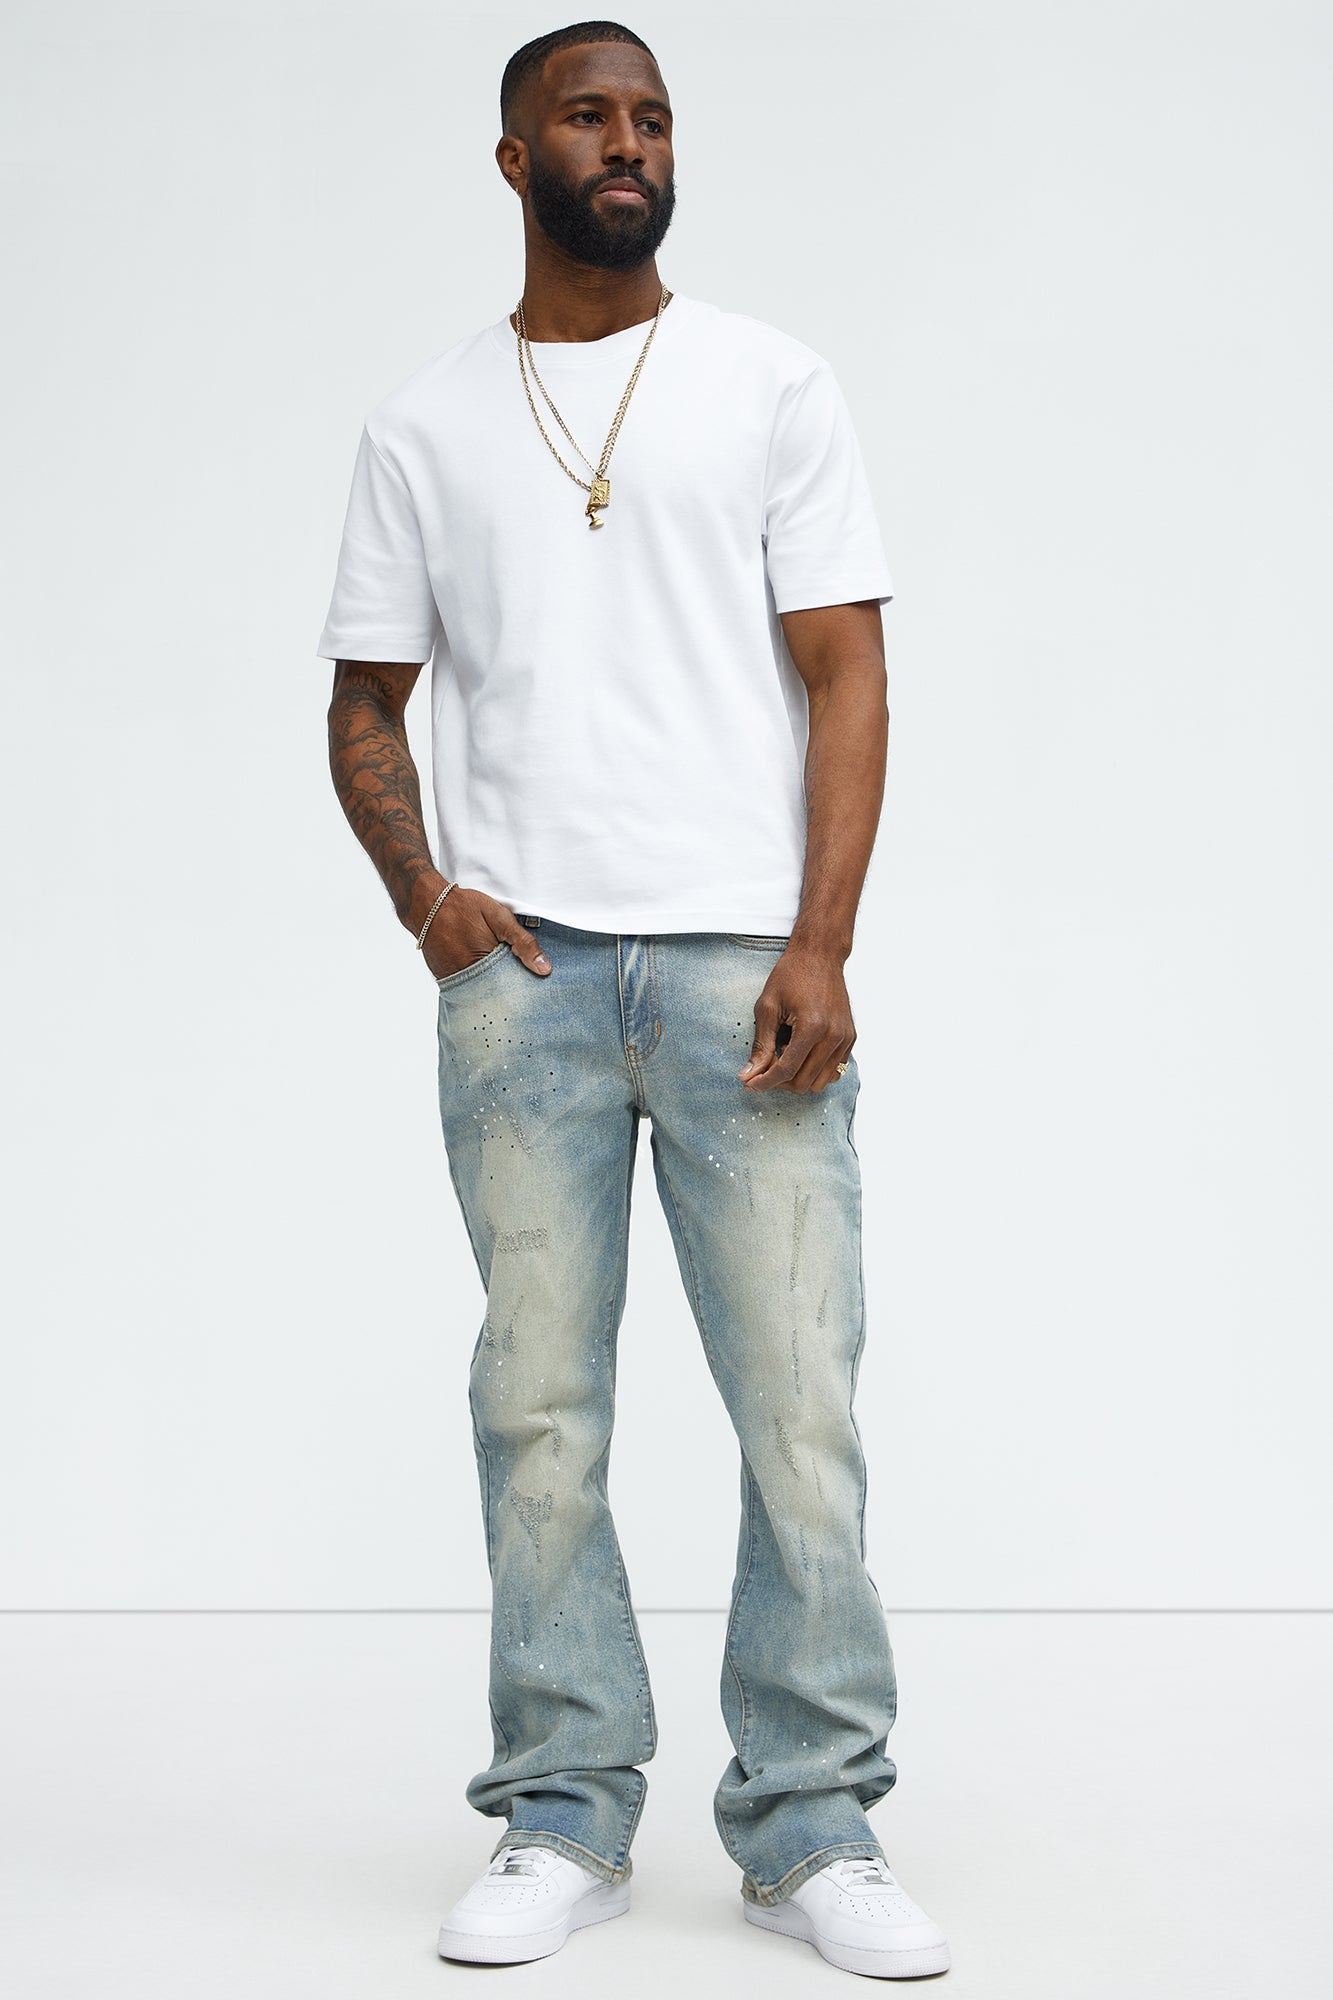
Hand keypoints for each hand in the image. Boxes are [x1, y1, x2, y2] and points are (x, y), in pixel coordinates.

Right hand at [421, 886, 550, 980]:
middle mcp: (467, 977)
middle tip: (518, 985)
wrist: (426, 904)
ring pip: (480, 991)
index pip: (511, 987)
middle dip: (508, 990)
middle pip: (496, 993)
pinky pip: (465, 986)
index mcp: (484, 964)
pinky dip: (475, 982)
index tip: (534, 989)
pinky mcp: (444, 978)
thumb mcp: (499, 918)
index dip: (522, 986)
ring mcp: (453, 980)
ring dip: (491, 987)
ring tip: (500, 977)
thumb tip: (544, 969)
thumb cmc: (464, 907)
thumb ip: (523, 943)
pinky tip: (482, 971)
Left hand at [738, 943, 854, 1092]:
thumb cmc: (791, 975)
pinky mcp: (850, 1038)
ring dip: (798, 1078)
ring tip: (783, 1057)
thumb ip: (761, 1045)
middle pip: (804, 1082)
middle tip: (763, 1067)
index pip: (786, 1071)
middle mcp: (833, 1036)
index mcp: (812, 1027)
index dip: (764, 1082)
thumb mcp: (768, 1007)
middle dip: (779, 1082)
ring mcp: (845, 1039)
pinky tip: (800, 1054)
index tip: (749, 1085)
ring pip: (820, 1082)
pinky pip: (833, 1071)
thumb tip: (748, 1075)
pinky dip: (814, 1071)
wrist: (820, 955)